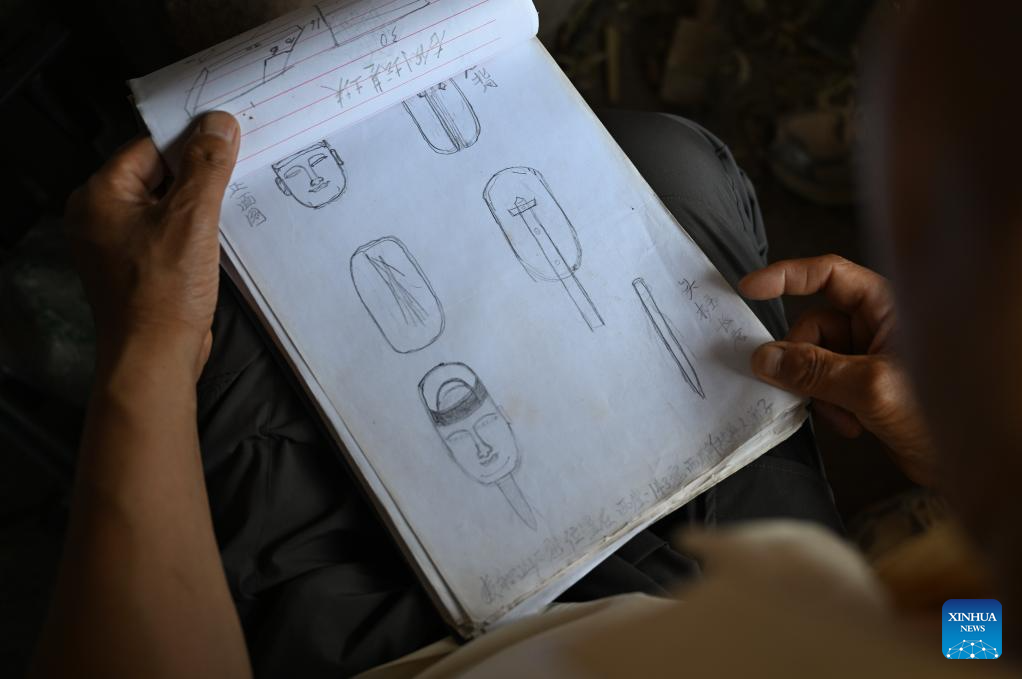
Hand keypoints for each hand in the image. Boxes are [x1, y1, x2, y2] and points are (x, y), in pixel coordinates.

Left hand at [66, 112, 238, 377]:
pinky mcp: (136, 267)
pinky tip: (220, 233)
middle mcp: (100, 215)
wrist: (154, 357)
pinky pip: (167, 232)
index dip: (191, 142)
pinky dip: (193, 229)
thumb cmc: (164, 290)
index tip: (230, 140)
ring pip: (165, 205)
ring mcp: (116, 244)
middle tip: (240, 169)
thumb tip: (219, 124)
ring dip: (199, 203)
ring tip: (234, 200)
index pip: (150, 147)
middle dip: (199, 174)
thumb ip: (206, 166)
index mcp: (99, 195)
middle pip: (157, 174)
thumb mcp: (191, 218)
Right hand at [739, 255, 935, 486]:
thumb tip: (764, 359)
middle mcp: (879, 325)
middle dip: (803, 358)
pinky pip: (824, 383)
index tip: (749, 288)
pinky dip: (827, 405)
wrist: (976, 462)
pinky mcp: (866, 385)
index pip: (829, 274)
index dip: (787, 276)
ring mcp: (871, 355)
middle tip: (799, 385)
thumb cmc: (942, 414)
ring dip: (817, 389)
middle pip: (814, 324)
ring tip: (842, 415)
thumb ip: (813, 370)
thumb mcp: (869, 388)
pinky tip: (851, 425)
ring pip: (815, 358)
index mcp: (889, 306)